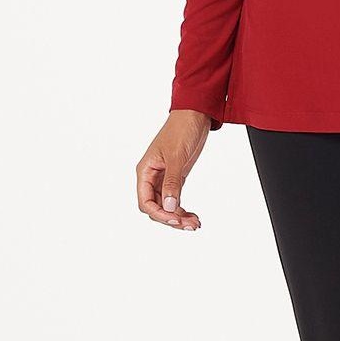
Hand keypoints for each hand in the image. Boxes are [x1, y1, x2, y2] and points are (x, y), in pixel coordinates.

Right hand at [137, 111, 210, 230]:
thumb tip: (169, 207)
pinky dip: (183, 209)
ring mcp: (164, 178)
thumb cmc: (181, 130)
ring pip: (166, 206)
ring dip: (179, 216)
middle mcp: (152, 177)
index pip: (145, 202)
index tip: (176, 219)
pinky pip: (175, 199)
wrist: (195, 115)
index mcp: (145, 171)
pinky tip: (193, 216)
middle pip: (156, 208)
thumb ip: (172, 183)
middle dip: (171, 218)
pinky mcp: (176, 177)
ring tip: (195, 224)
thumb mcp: (176, 157)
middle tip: (190, 225)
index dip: (159, 214)